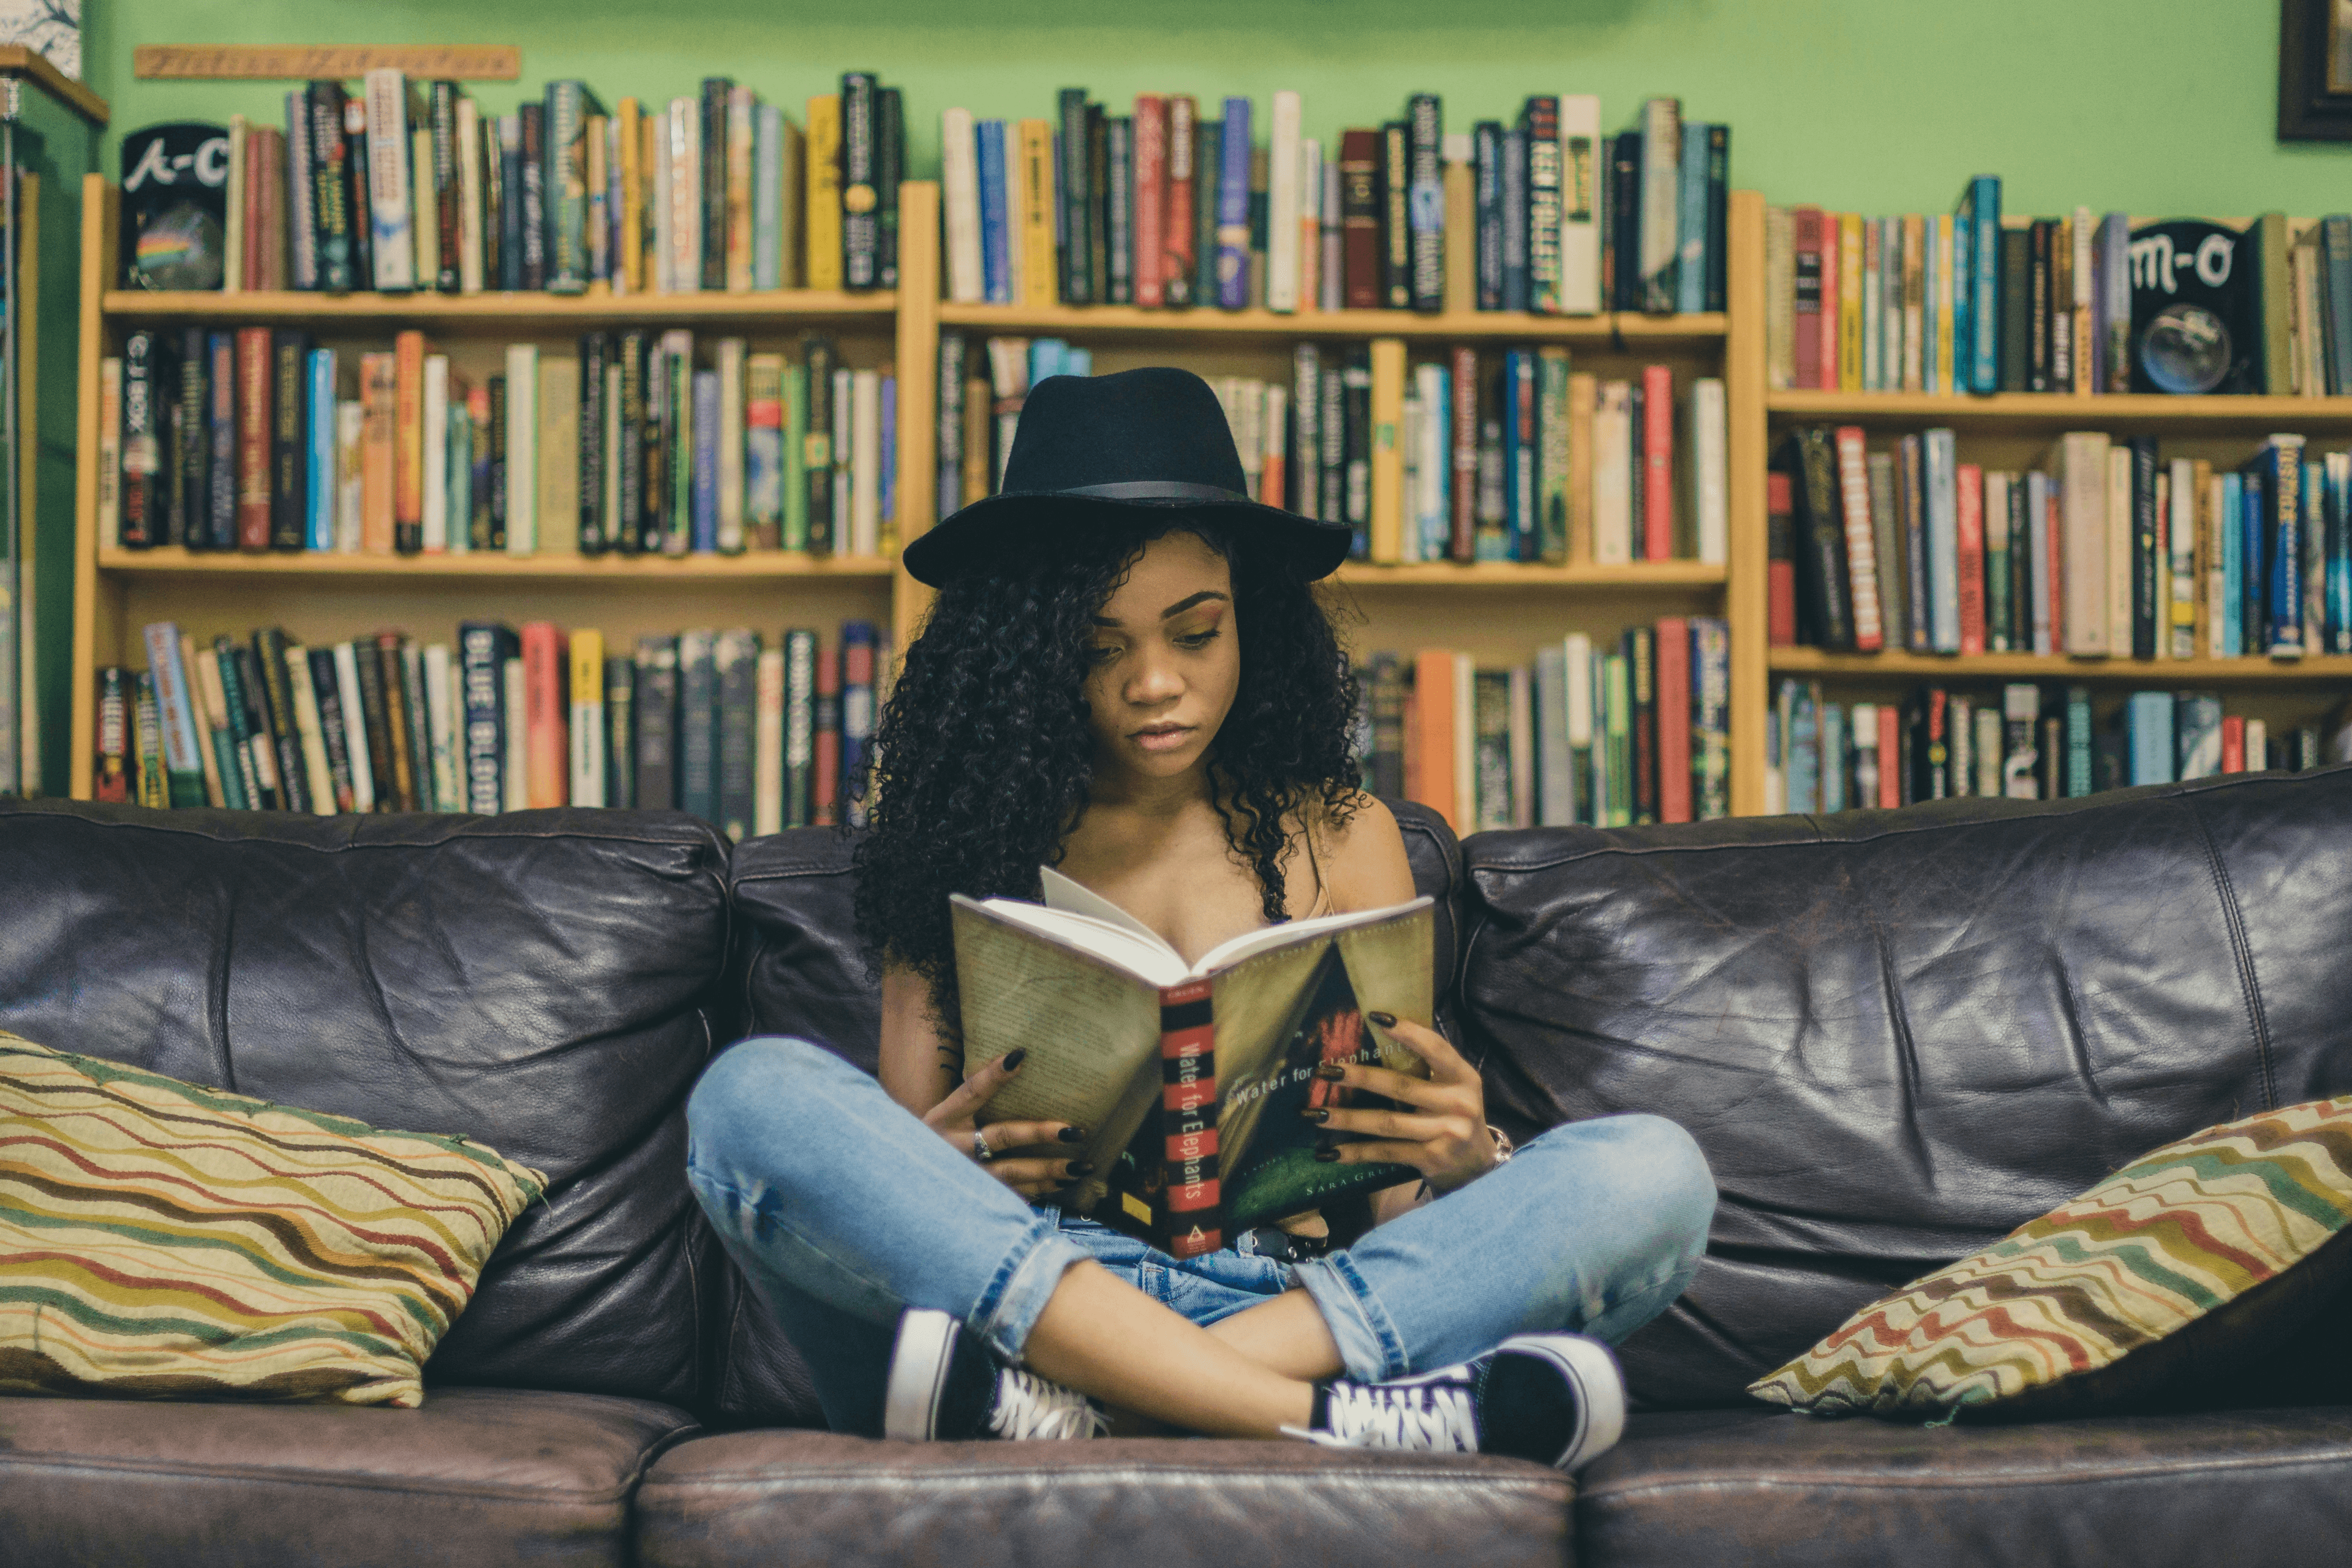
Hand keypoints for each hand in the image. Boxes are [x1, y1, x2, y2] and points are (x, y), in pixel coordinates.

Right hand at [922, 1048, 1092, 1199]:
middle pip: (1000, 1136)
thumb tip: (1017, 1060)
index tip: (1020, 1056)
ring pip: (1011, 1173)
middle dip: (1039, 1133)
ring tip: (1081, 1165)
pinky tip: (1062, 1183)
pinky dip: (1039, 1191)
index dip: (993, 1075)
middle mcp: (952, 1147)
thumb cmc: (934, 1141)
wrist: (905, 1184)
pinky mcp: (974, 1198)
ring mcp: (963, 1176)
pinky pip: (1011, 1195)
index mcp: (943, 1119)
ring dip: (1048, 1170)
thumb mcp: (943, 1116)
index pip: (970, 1091)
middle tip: (1075, 1130)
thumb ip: (974, 1095)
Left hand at [1303, 1013, 1496, 1195]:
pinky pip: (1387, 1153)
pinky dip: (1357, 1152)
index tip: (1376, 1017)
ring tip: (1316, 1113)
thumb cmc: (1456, 1114)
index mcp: (1464, 1077)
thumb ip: (1428, 1066)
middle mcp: (1458, 1105)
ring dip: (1348, 1118)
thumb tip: (1382, 1031)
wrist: (1478, 1165)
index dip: (1409, 1032)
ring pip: (1387, 1123)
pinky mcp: (1431, 1160)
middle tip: (1326, 1071)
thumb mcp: (1454, 1086)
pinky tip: (1331, 1152)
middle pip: (1401, 1087)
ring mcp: (1445, 1134)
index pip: (1436, 1049)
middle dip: (1359, 1078)